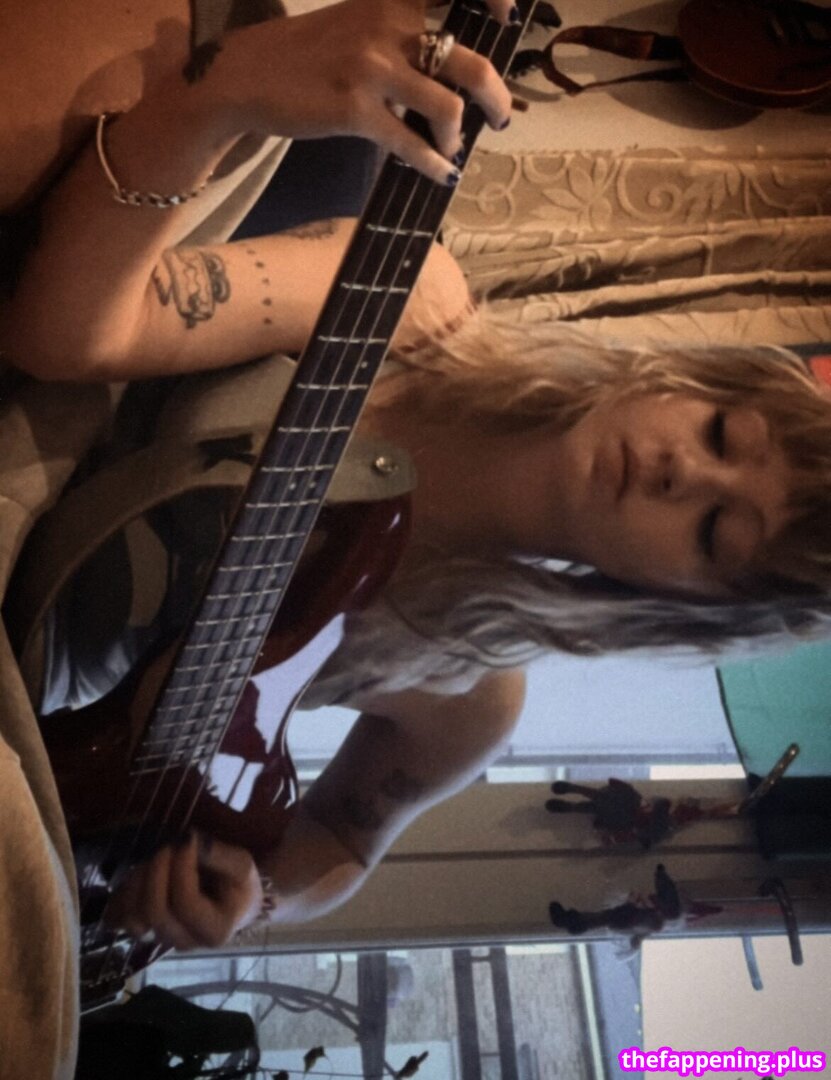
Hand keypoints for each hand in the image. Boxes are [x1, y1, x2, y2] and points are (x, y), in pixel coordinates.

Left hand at [105, 833, 262, 950]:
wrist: (230, 903)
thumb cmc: (237, 884)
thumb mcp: (241, 865)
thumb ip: (220, 855)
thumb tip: (191, 841)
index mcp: (214, 931)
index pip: (186, 903)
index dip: (182, 868)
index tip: (188, 840)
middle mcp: (185, 942)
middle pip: (155, 911)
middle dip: (157, 871)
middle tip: (169, 847)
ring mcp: (160, 940)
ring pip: (133, 916)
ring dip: (140, 879)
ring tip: (157, 858)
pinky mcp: (142, 932)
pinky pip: (118, 917)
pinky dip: (123, 891)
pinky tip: (142, 873)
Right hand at [218, 0, 514, 183]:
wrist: (248, 75)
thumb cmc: (310, 53)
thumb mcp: (358, 21)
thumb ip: (404, 34)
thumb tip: (453, 72)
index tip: (509, 17)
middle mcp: (387, 25)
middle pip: (468, 61)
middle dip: (495, 96)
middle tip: (500, 115)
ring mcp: (371, 69)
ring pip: (447, 107)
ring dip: (458, 135)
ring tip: (453, 147)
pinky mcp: (354, 111)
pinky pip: (410, 144)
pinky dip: (433, 164)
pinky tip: (441, 174)